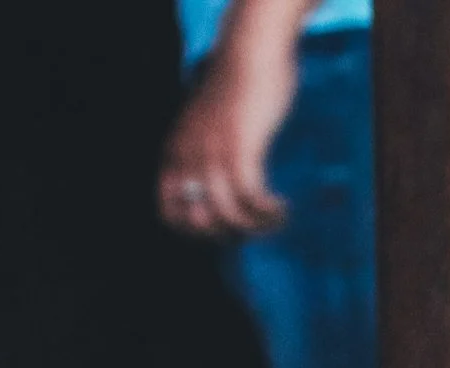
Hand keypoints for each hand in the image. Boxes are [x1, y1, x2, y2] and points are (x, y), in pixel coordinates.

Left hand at [158, 30, 295, 238]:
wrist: (250, 51)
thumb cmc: (237, 85)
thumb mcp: (210, 125)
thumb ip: (207, 152)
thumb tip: (223, 186)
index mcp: (175, 151)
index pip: (169, 212)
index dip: (196, 232)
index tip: (226, 228)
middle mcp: (188, 155)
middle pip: (200, 221)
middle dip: (229, 234)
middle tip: (254, 226)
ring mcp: (213, 151)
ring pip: (227, 214)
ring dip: (255, 227)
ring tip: (274, 219)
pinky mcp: (240, 147)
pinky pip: (250, 197)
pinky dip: (267, 211)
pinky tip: (280, 208)